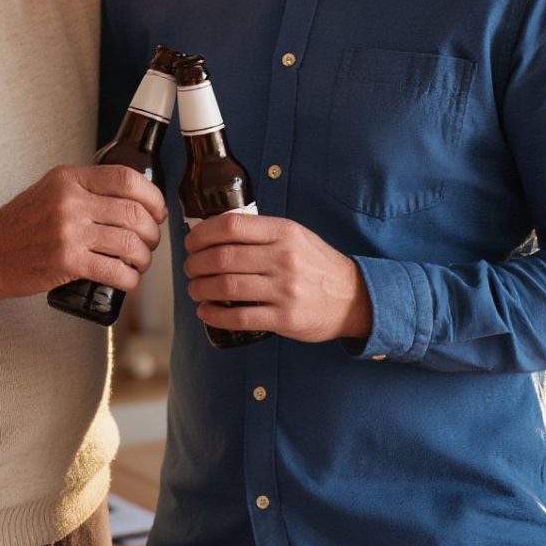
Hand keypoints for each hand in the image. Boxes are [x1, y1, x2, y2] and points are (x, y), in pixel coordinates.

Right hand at [0, 164, 166, 302]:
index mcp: (69, 178)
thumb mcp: (49, 190)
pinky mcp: (68, 262)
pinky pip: (115, 271)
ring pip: (130, 243)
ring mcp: (69, 232)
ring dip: (143, 258)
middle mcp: (70, 201)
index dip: (152, 197)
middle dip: (152, 232)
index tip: (156, 211)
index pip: (126, 179)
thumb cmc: (19, 226)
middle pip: (134, 212)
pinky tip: (127, 280)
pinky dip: (130, 279)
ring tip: (139, 262)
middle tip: (149, 242)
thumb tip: (131, 200)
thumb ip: (85, 189)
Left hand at [185, 212, 372, 343]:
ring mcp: (285, 290)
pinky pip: (239, 318)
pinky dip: (215, 315)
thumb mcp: (296, 236)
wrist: (354, 298)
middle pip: (222, 258)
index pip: (231, 226)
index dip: (202, 234)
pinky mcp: (285, 319)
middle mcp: (284, 258)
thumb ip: (261, 233)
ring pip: (226, 287)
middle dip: (196, 264)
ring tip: (195, 289)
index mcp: (284, 232)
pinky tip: (206, 312)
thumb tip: (215, 232)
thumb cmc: (317, 265)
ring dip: (200, 289)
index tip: (191, 243)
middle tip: (190, 269)